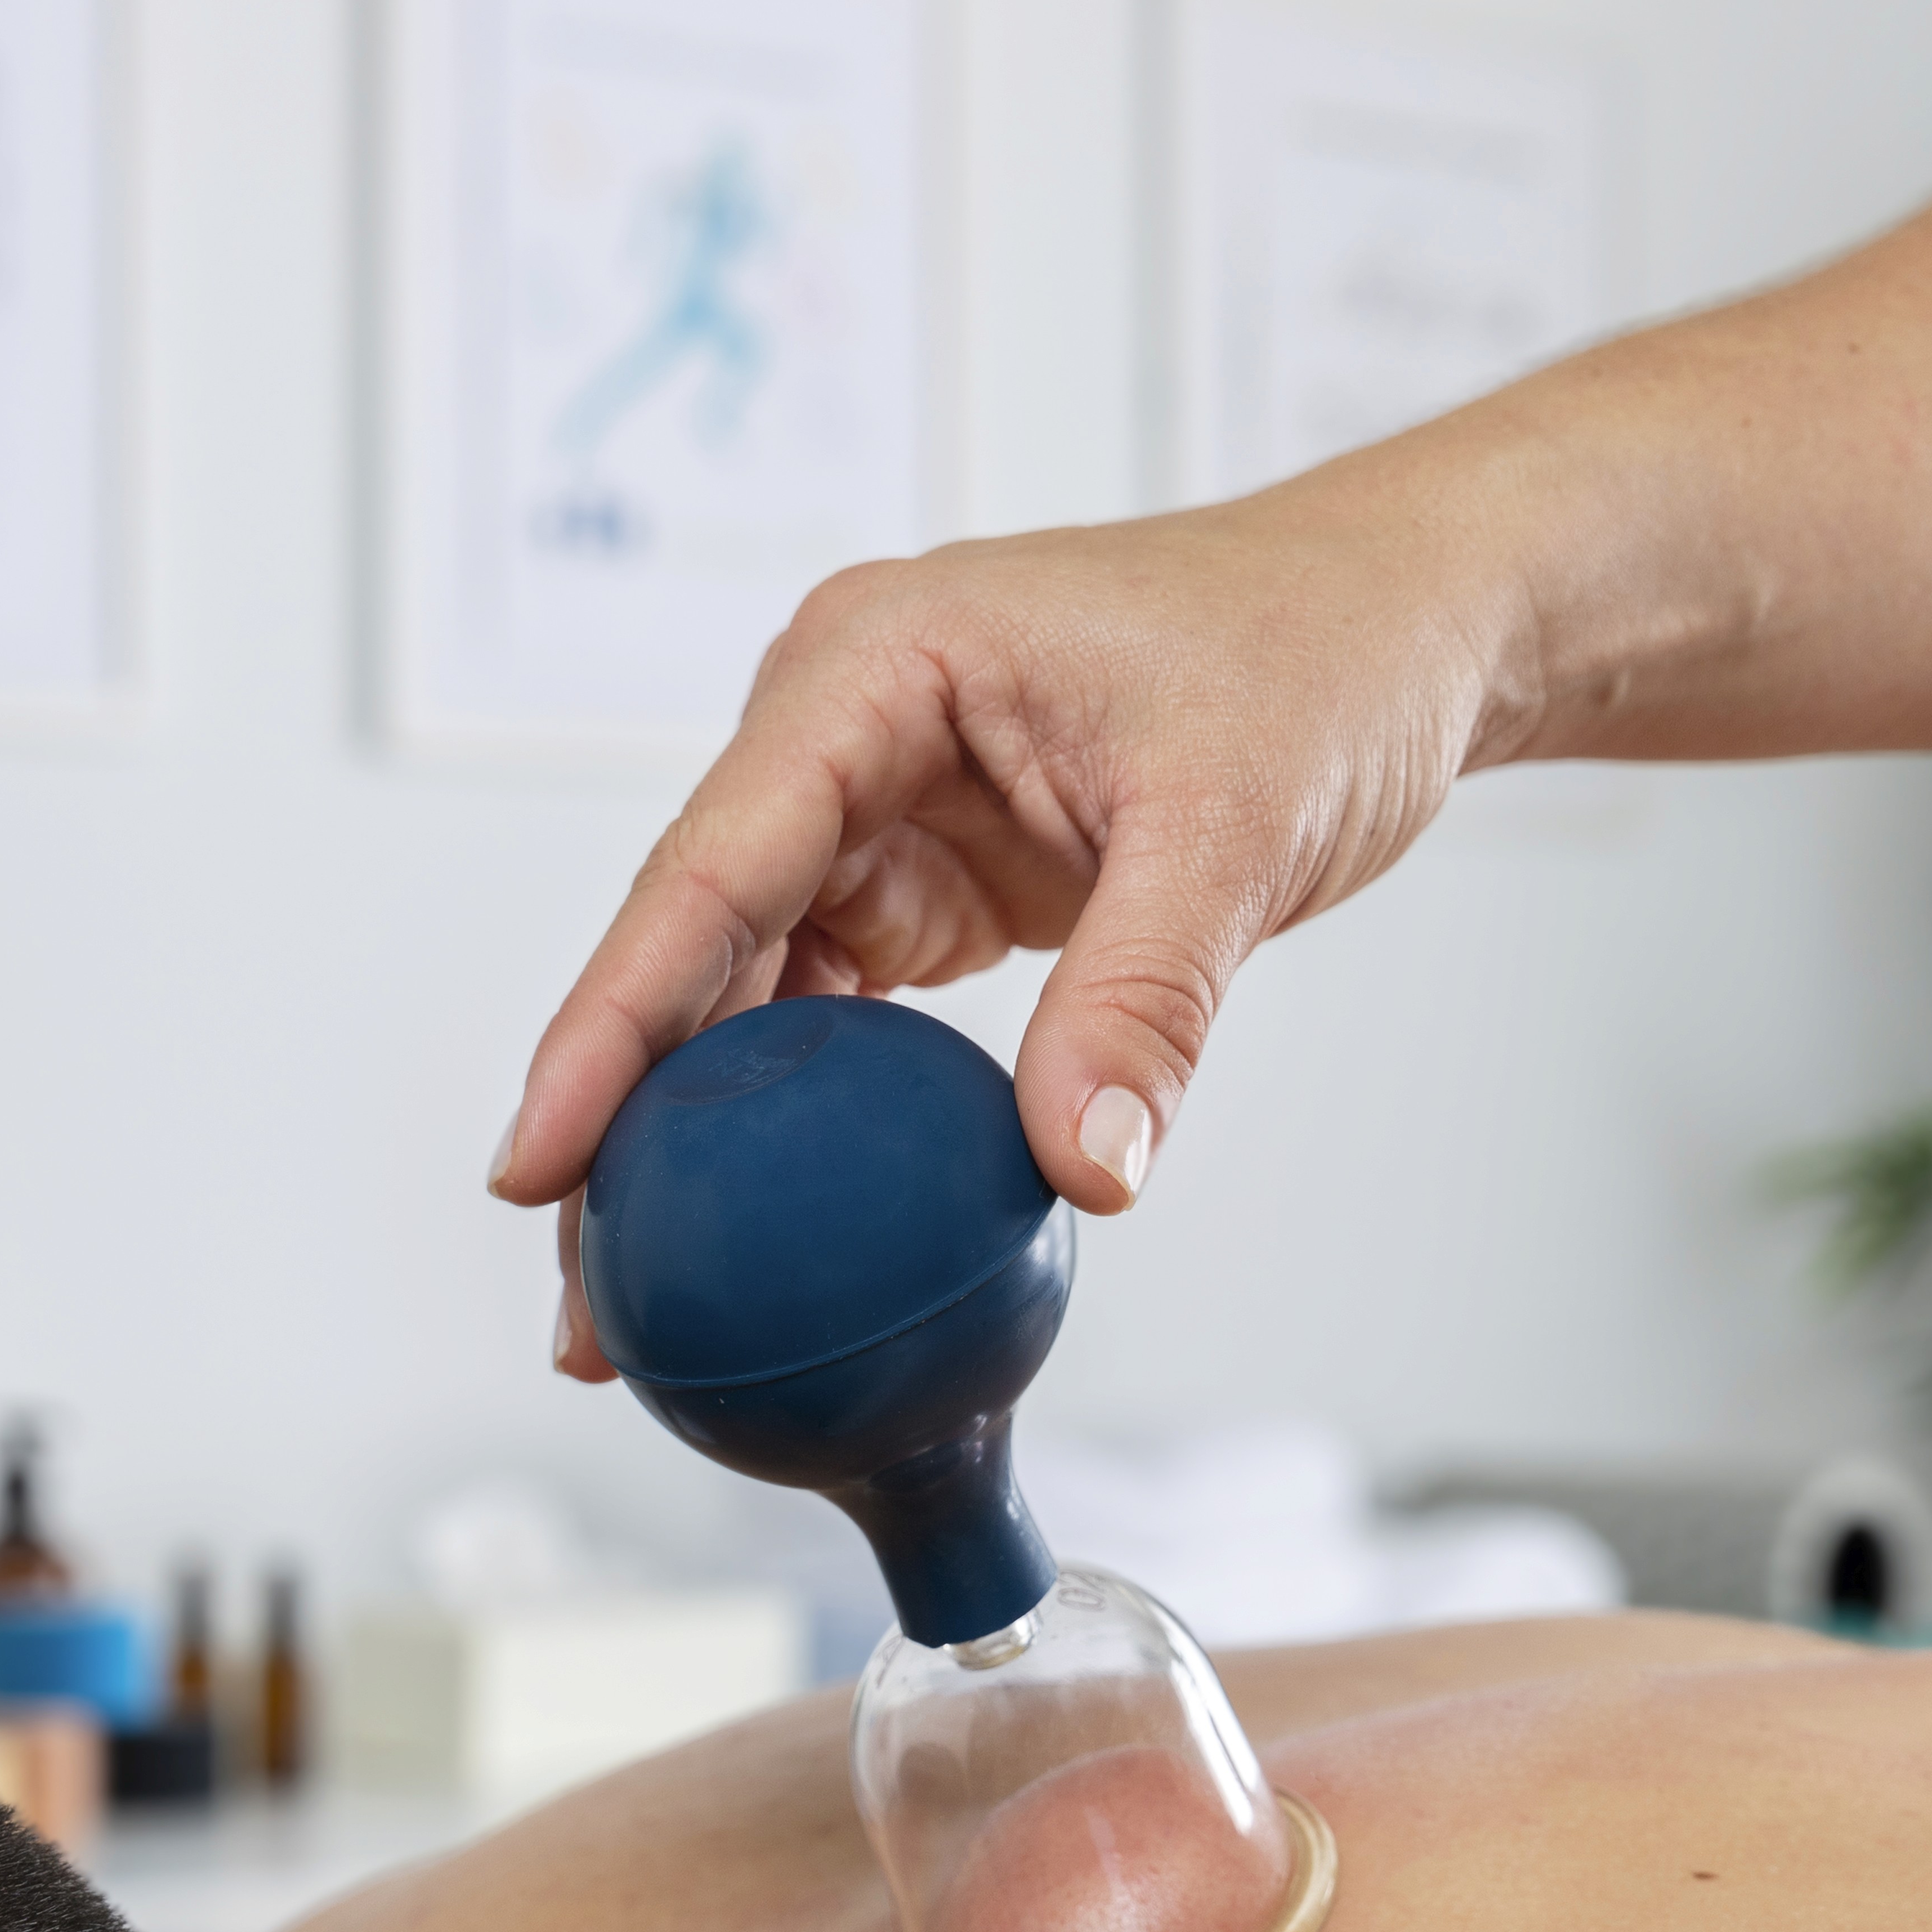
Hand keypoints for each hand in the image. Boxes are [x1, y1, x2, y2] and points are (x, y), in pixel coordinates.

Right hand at [487, 487, 1520, 1378]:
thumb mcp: (1237, 821)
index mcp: (873, 666)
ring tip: (644, 1308)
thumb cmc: (1318, 657)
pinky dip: (796, 1126)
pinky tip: (765, 1236)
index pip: (707, 865)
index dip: (608, 1024)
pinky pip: (831, 1016)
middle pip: (692, 945)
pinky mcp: (926, 880)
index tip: (533, 1162)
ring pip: (744, 999)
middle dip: (624, 1126)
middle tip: (585, 1305)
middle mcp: (841, 729)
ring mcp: (875, 808)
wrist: (1399, 624)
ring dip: (697, 1146)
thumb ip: (1149, 997)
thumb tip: (1083, 1167)